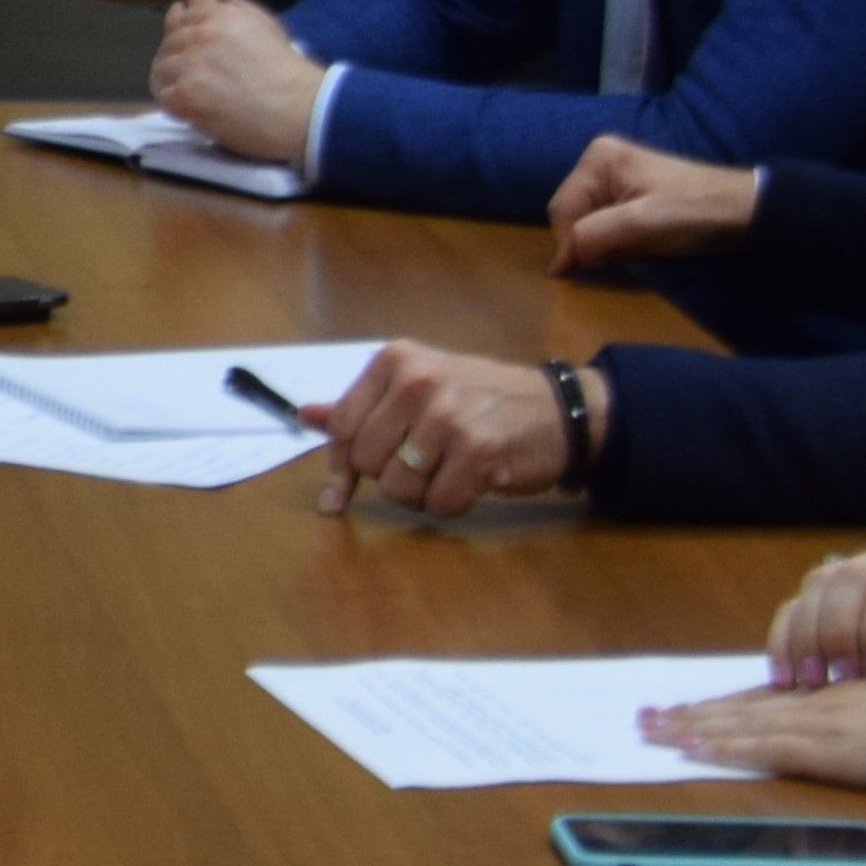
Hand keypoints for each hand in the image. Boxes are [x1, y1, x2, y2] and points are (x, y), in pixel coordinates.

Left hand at [148, 0, 322, 164]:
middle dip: (184, 45)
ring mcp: (190, 64)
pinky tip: (192, 104)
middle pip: (173, 29)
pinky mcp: (184, 94)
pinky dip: (174, 100)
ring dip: (175, 74)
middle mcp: (202, 33)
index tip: (194, 20)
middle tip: (201, 66)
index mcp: (222, 13)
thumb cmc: (285, 72)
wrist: (296, 110)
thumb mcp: (265, 23)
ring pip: (163, 62)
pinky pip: (162, 92)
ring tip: (196, 87)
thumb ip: (234, 5)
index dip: (193, 4)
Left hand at [309, 341, 582, 517]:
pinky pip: (438, 504)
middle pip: (368, 463)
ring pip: (398, 489)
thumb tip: (306, 417)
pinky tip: (472, 481)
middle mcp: (418, 383)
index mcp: (396, 361)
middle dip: (392, 477)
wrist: (559, 409)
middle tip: (426, 463)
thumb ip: (362, 404)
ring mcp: (448, 417)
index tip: (337, 494)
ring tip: (449, 469)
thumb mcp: (419, 385)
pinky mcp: (477, 452)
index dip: (340, 467)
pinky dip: (452, 504)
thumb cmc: (483, 399)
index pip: (343, 428)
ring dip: (422, 495)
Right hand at [549, 137, 760, 275]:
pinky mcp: (630, 195)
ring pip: (589, 225)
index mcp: (598, 159)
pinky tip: (643, 245)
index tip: (593, 269)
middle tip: (628, 253)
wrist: (744, 211)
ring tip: (640, 247)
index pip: (562, 210)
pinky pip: (607, 226)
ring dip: (609, 246)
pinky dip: (620, 243)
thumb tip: (560, 261)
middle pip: (573, 216)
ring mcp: (615, 178)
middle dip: (595, 243)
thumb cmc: (693, 213)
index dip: (572, 244)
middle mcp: (601, 163)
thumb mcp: (639, 225)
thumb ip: (593, 236)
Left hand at [642, 670, 865, 798]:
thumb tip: (861, 744)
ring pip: (746, 722)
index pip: (772, 700)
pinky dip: (728, 747)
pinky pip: (768, 747)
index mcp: (844, 698)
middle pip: (746, 706)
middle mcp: (827, 704)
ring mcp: (828, 724)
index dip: (727, 705)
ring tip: (652, 730)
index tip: (689, 710)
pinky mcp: (835, 750)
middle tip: (647, 717)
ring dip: (695, 727)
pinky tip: (696, 749)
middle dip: (694, 713)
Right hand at [766, 537, 865, 689]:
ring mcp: (852, 568)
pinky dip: (784, 640)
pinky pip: (792, 603)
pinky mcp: (821, 589)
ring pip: (817, 586)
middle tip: (840, 684)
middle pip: (851, 579)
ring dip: (806, 637)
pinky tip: (787, 681)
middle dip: (840, 634)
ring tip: (809, 685)